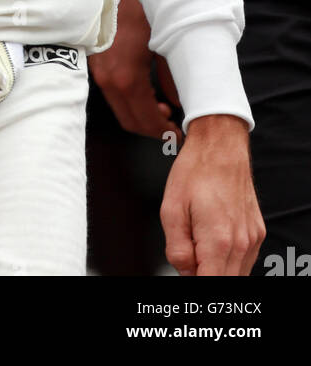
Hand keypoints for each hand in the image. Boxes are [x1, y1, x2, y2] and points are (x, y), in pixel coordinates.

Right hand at [89, 0, 182, 142]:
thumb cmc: (140, 5)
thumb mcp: (166, 40)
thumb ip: (173, 78)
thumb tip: (179, 102)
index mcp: (126, 77)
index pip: (145, 120)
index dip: (164, 131)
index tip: (178, 132)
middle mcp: (107, 80)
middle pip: (129, 121)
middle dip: (152, 128)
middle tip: (173, 124)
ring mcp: (97, 72)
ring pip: (119, 108)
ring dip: (140, 113)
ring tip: (162, 106)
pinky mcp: (94, 62)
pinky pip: (111, 92)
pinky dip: (129, 99)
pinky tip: (145, 89)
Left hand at [160, 115, 264, 275]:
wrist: (221, 145)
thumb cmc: (195, 171)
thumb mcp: (170, 209)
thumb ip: (176, 248)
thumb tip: (184, 271)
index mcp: (218, 241)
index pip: (209, 284)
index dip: (193, 283)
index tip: (185, 272)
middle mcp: (240, 243)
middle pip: (224, 282)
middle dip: (203, 274)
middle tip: (188, 253)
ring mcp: (252, 239)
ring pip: (236, 274)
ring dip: (216, 267)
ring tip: (199, 239)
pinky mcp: (257, 232)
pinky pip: (244, 260)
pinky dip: (228, 258)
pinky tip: (213, 237)